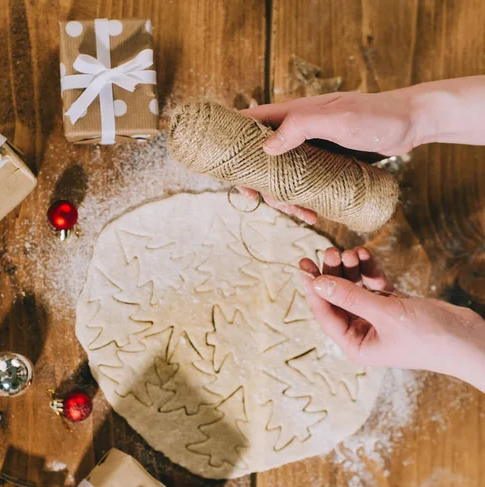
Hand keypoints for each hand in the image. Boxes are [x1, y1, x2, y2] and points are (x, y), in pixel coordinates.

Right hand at [238, 89, 419, 223]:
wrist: (412, 124)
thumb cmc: (377, 116)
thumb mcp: (339, 119)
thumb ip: (302, 126)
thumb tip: (266, 148)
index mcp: (293, 113)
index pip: (250, 123)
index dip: (235, 146)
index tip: (231, 172)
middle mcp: (296, 131)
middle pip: (262, 159)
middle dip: (261, 184)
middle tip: (268, 203)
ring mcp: (310, 149)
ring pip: (283, 177)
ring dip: (285, 199)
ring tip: (302, 217)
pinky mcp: (324, 164)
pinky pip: (304, 186)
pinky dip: (304, 202)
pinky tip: (314, 215)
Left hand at [299, 246, 484, 391]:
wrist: (471, 340)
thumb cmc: (430, 337)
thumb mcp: (386, 314)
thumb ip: (351, 297)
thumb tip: (318, 282)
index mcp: (354, 344)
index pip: (325, 313)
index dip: (313, 288)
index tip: (304, 265)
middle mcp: (362, 332)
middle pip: (337, 298)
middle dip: (333, 274)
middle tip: (330, 251)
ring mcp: (377, 318)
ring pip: (354, 288)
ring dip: (351, 269)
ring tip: (350, 251)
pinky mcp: (392, 305)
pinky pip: (373, 283)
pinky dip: (369, 269)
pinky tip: (364, 254)